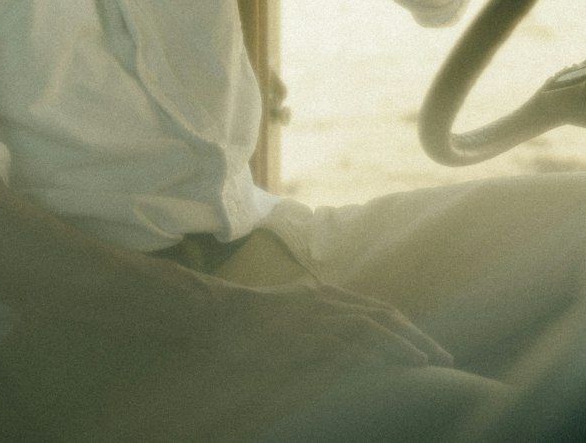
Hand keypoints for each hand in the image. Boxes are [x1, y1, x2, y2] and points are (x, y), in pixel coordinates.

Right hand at [212, 275, 452, 372]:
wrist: (216, 314)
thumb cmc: (247, 320)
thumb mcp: (288, 312)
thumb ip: (313, 318)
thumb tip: (333, 336)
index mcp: (324, 295)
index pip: (376, 309)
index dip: (405, 328)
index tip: (428, 345)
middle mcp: (326, 300)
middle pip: (383, 315)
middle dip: (416, 336)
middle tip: (443, 356)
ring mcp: (317, 316)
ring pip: (372, 327)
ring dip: (403, 344)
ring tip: (428, 362)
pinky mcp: (306, 334)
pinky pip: (347, 344)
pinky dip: (373, 353)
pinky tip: (389, 366)